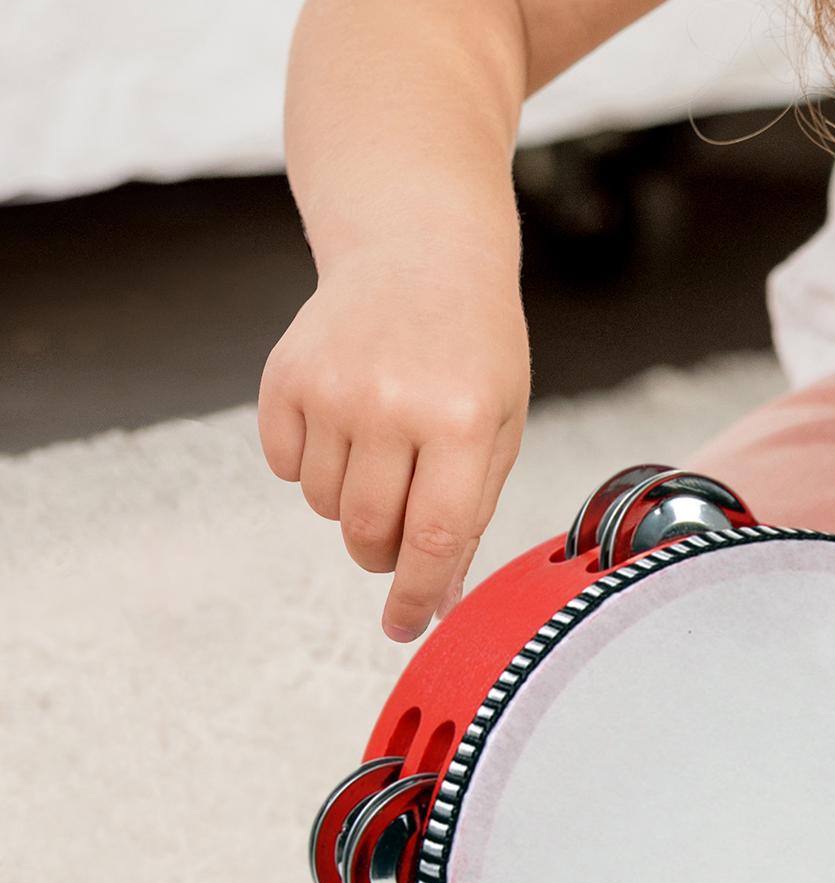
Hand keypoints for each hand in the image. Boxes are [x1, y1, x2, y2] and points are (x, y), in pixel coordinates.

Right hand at [259, 244, 529, 641]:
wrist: (419, 254)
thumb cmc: (473, 350)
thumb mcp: (500, 427)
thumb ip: (471, 514)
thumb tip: (435, 601)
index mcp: (464, 421)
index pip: (435, 538)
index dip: (417, 595)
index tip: (405, 627)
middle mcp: (394, 404)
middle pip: (370, 532)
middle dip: (383, 555)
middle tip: (398, 537)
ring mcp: (333, 387)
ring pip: (326, 506)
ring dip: (354, 504)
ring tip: (384, 449)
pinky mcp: (285, 376)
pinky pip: (287, 467)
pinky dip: (314, 466)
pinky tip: (347, 423)